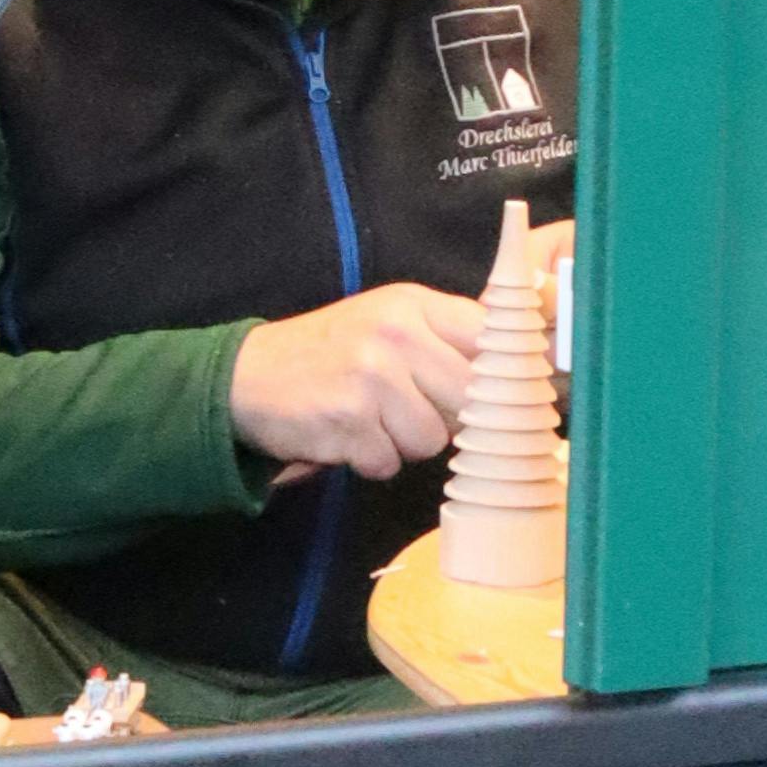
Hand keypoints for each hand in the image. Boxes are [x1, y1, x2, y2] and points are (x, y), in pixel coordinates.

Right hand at [233, 281, 484, 476]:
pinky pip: (390, 462)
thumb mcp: (388, 322)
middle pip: (469, 400)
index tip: (499, 400)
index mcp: (413, 304)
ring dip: (404, 444)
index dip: (501, 379)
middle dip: (445, 418)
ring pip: (433, 439)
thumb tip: (520, 370)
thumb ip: (447, 337)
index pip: (492, 340)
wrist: (247, 378)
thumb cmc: (330, 354)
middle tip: (409, 411)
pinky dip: (370, 460)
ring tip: (371, 421)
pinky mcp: (347, 420)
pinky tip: (347, 436)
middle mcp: (395, 333)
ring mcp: (371, 376)